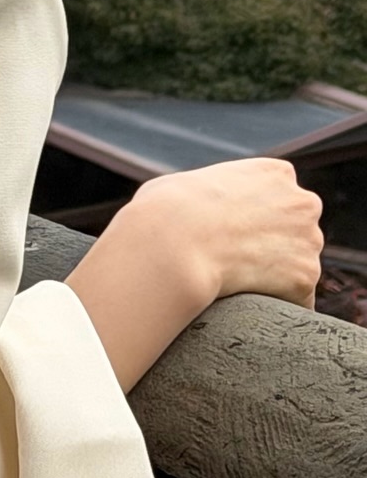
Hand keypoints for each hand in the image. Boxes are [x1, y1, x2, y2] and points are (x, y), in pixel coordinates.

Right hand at [118, 156, 323, 309]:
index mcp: (276, 173)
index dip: (256, 218)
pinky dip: (276, 304)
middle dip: (273, 246)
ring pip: (298, 266)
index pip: (280, 198)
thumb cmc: (169, 208)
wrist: (176, 242)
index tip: (234, 233)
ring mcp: (309, 241)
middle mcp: (302, 203)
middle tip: (237, 259)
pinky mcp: (306, 278)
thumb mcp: (191, 181)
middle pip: (296, 231)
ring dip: (276, 276)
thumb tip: (200, 206)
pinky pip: (297, 299)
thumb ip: (215, 192)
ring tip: (237, 281)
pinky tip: (247, 300)